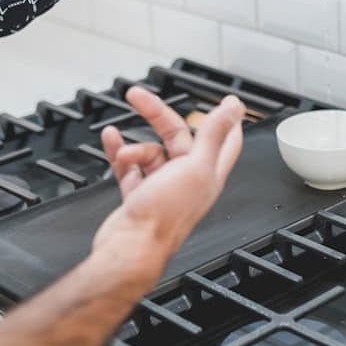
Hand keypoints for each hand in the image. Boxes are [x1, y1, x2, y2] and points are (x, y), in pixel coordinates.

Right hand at [92, 88, 244, 276]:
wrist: (130, 248)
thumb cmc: (164, 216)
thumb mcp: (195, 166)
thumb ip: (214, 133)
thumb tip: (234, 107)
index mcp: (208, 173)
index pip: (225, 140)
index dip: (227, 119)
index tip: (227, 101)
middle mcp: (188, 180)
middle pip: (177, 137)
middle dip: (157, 115)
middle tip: (137, 97)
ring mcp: (162, 188)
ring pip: (150, 153)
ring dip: (133, 147)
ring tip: (122, 151)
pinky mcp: (139, 197)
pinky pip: (129, 167)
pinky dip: (119, 152)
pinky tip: (111, 139)